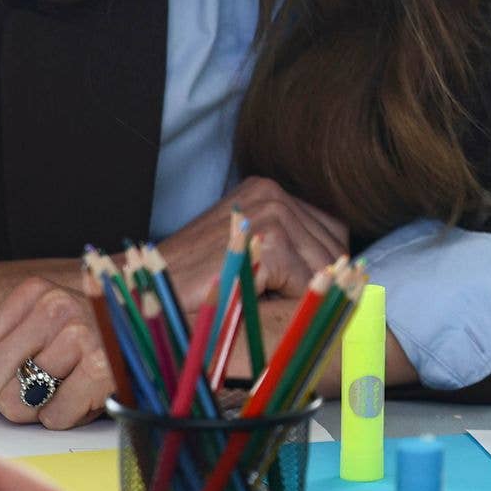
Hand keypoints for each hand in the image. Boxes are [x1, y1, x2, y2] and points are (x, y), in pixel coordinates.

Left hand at [0, 277, 115, 427]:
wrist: (154, 332)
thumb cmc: (87, 336)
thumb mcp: (28, 329)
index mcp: (32, 294)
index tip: (1, 380)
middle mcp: (56, 308)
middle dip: (6, 399)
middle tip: (35, 390)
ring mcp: (83, 336)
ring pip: (19, 405)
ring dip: (37, 411)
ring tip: (61, 389)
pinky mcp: (104, 369)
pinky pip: (55, 417)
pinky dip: (65, 417)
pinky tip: (81, 395)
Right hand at [158, 177, 350, 307]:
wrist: (150, 287)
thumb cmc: (193, 279)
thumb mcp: (245, 250)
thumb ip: (286, 247)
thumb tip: (340, 267)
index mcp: (268, 190)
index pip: (330, 229)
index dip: (322, 265)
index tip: (303, 288)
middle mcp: (273, 193)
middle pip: (333, 246)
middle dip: (319, 280)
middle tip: (282, 300)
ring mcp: (273, 212)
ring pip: (324, 266)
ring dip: (304, 292)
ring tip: (265, 299)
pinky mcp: (271, 239)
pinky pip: (308, 281)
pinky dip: (292, 301)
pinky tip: (257, 300)